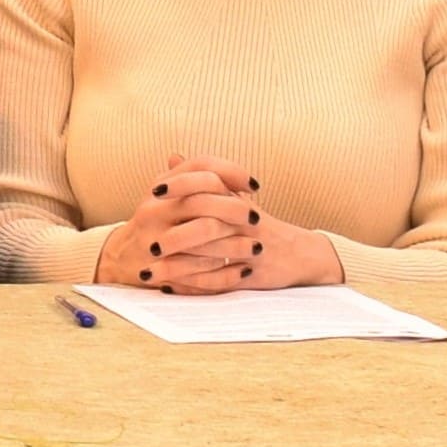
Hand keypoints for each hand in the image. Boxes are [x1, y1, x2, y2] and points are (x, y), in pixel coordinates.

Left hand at [103, 155, 331, 294]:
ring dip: (176, 268)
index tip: (155, 191)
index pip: (210, 185)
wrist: (300, 253)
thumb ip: (203, 179)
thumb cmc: (258, 224)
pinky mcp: (253, 276)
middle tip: (146, 245)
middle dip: (174, 237)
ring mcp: (250, 250)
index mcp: (238, 202)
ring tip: (146, 273)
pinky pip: (219, 283)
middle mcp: (245, 224)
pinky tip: (170, 289)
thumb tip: (172, 157)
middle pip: (208, 226)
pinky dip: (193, 287)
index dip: (182, 186)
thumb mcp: (233, 198)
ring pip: (210, 259)